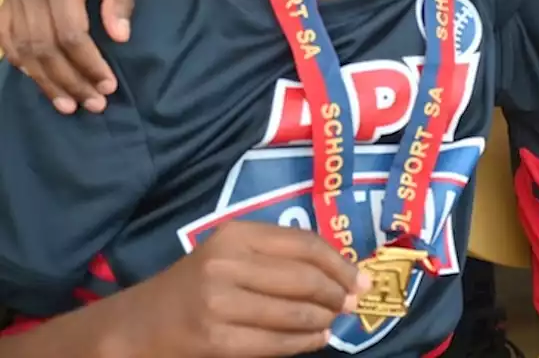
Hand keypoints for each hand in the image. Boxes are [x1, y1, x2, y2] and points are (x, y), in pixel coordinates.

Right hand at [0, 0, 134, 113]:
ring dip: (44, 80)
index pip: (69, 34)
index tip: (110, 86)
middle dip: (69, 81)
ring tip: (69, 105)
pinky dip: (19, 61)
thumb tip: (120, 38)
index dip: (88, 64)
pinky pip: (5, 35)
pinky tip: (38, 81)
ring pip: (21, 47)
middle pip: (43, 47)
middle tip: (95, 105)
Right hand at [121, 222, 367, 357]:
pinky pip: (276, 343)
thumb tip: (346, 276)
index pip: (305, 244)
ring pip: (294, 313)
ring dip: (323, 320)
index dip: (340, 264)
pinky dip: (304, 343)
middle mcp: (227, 263)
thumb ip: (280, 257)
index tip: (361, 279)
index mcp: (236, 234)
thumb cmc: (196, 285)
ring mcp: (219, 303)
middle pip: (305, 279)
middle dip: (337, 295)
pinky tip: (314, 340)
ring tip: (332, 322)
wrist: (138, 324)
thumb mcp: (232, 255)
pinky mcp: (216, 340)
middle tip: (351, 305)